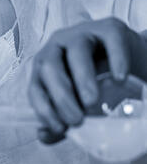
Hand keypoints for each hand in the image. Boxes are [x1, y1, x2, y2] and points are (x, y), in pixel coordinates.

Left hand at [28, 17, 146, 143]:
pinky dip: (115, 60)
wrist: (128, 64)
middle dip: (61, 96)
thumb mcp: (76, 102)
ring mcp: (82, 34)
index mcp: (43, 67)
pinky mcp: (108, 27)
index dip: (43, 108)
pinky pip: (110, 40)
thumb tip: (44, 136)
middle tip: (78, 119)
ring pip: (76, 51)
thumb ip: (60, 118)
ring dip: (82, 79)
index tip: (60, 128)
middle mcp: (56, 47)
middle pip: (50, 67)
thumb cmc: (96, 84)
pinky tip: (119, 78)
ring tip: (92, 102)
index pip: (35, 86)